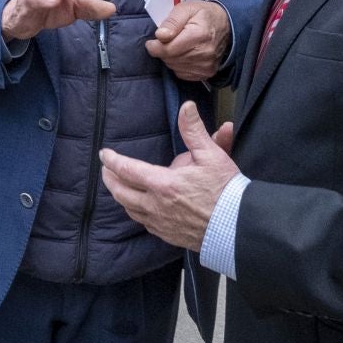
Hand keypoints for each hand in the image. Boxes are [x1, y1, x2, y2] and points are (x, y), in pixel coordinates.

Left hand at [100, 102, 238, 248]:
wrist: (238, 226)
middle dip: (110, 179)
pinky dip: (136, 212)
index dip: (112, 160)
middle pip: (121, 192)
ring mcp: (161, 223)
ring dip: (121, 196)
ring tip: (119, 186)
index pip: (127, 170)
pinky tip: (138, 208)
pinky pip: (144, 223)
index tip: (104, 154)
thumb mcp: (212, 155)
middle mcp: (156, 205)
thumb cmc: (226, 190)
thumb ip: (194, 130)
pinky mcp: (168, 235)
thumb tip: (186, 107)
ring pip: (130, 210)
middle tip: (106, 170)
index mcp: (163, 184)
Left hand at [146, 0, 231, 81]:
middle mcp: (204, 53)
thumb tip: (160, 35)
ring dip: (170, 58)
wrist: (227, 26)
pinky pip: (182, 73)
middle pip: (170, 59)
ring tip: (176, 46)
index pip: (168, 49)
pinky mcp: (206, 73)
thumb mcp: (186, 8)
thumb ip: (172, 21)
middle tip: (166, 41)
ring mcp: (206, 65)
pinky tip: (183, 54)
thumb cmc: (204, 15)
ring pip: (174, 67)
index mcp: (198, 35)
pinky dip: (178, 65)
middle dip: (162, 50)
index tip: (152, 42)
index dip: (155, 47)